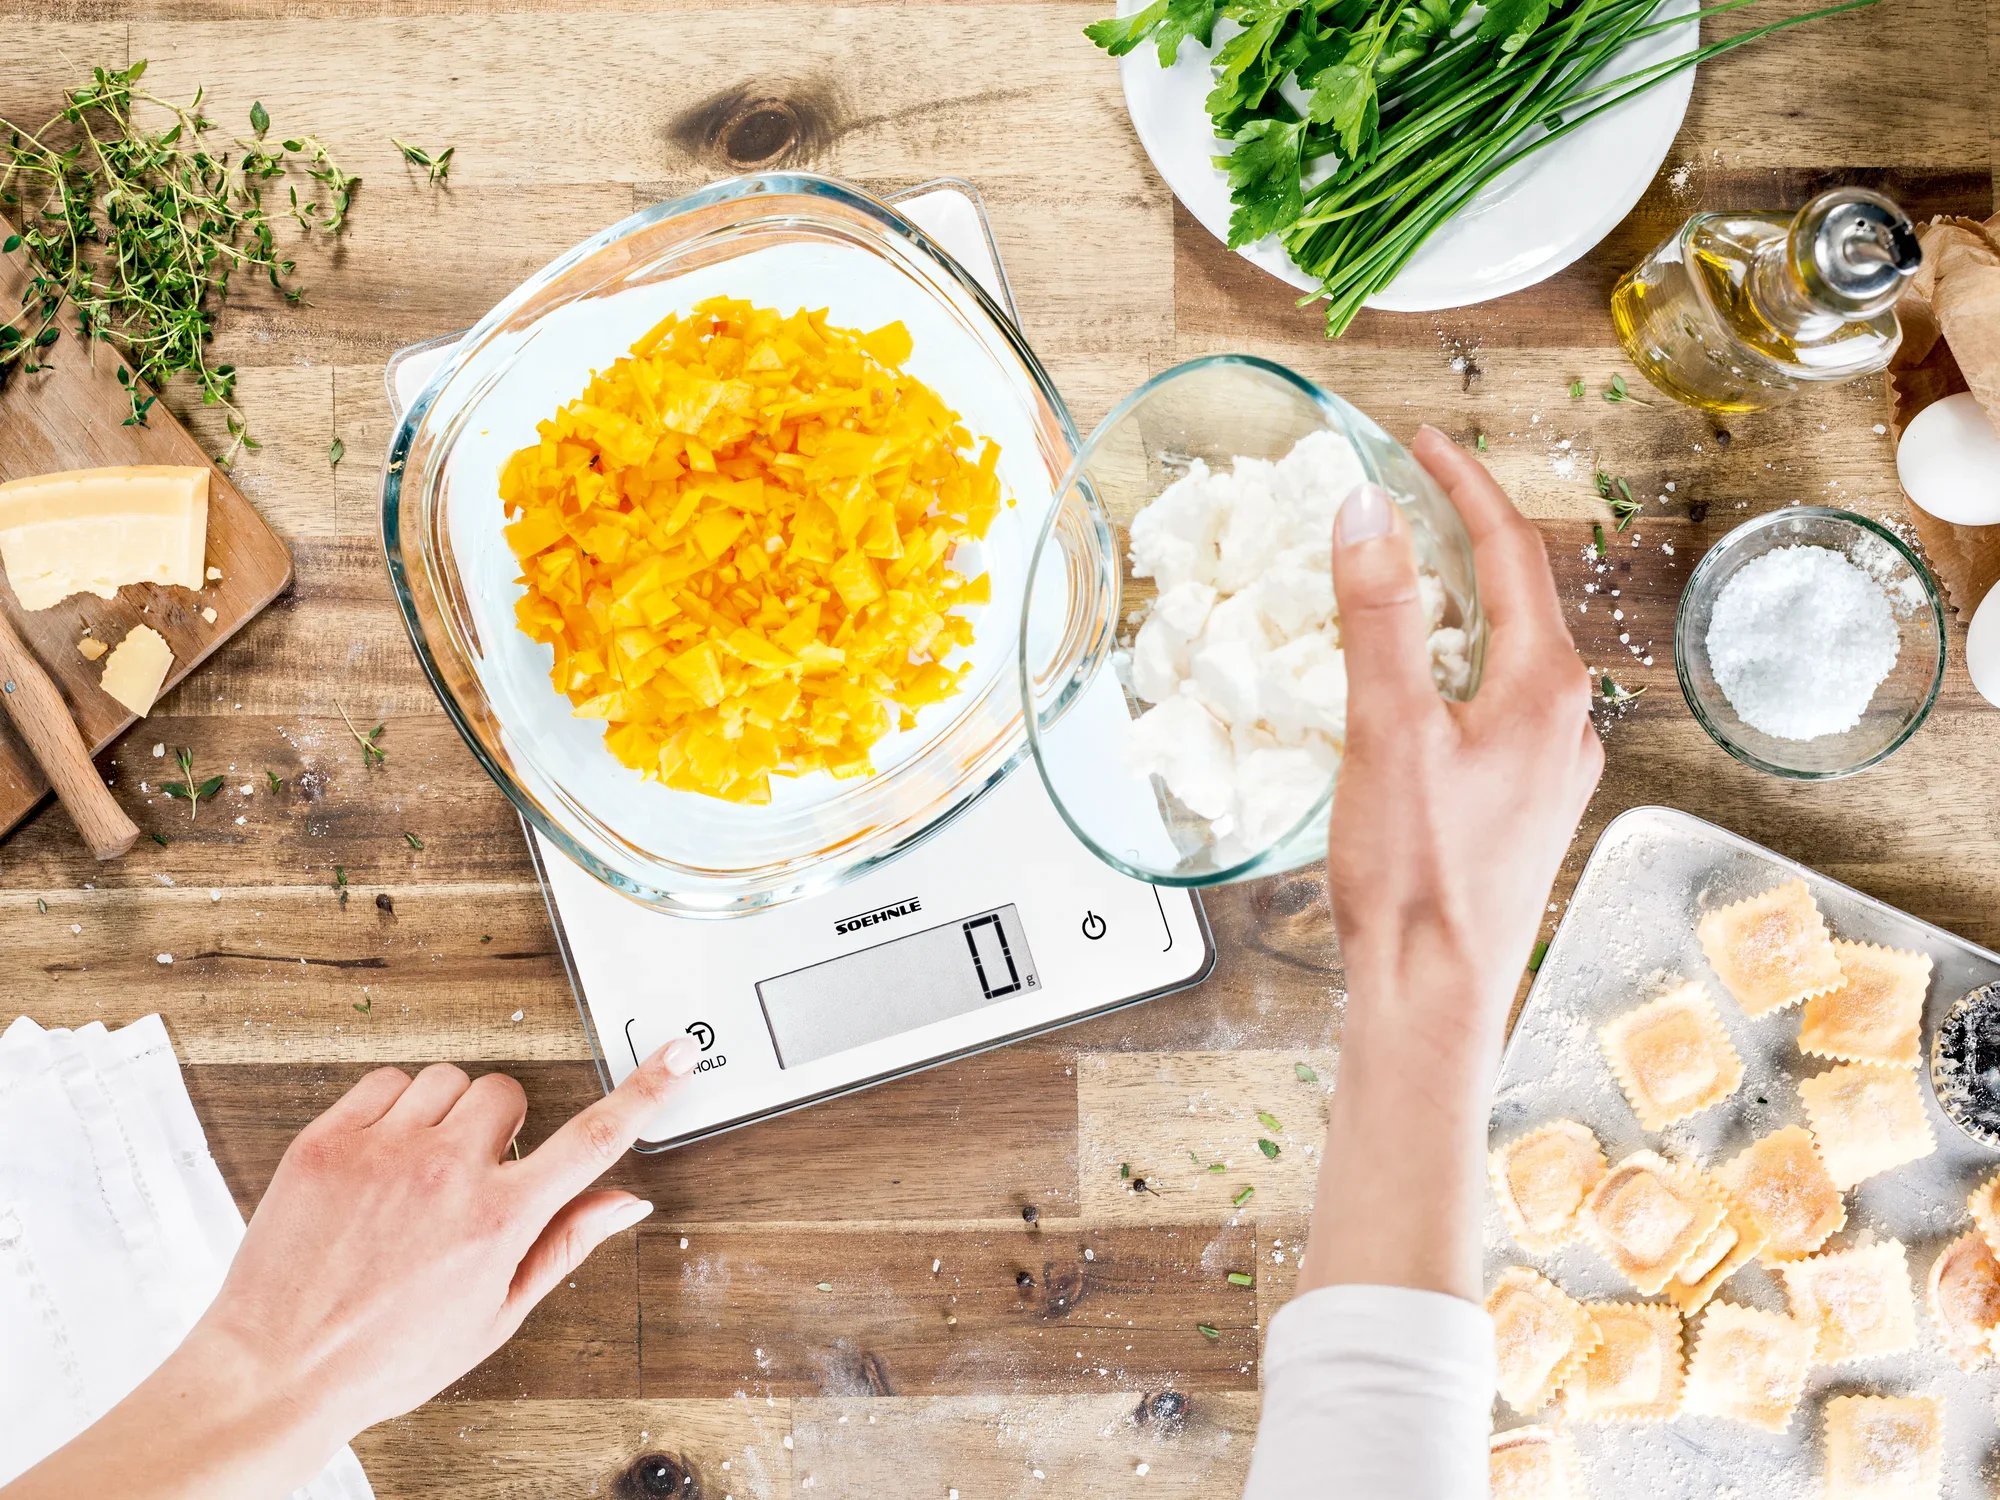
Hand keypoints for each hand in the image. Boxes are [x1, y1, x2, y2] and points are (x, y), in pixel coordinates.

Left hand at [199, 1039, 700, 1439]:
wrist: (275, 1371)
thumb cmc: (384, 1357)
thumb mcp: (495, 1315)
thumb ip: (565, 1245)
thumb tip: (627, 1203)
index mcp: (498, 1221)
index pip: (594, 1137)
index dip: (646, 1091)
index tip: (676, 1056)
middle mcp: (446, 1175)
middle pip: (509, 1092)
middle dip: (500, 1125)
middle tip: (472, 1173)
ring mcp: (383, 1151)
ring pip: (448, 1080)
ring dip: (445, 1113)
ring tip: (418, 1170)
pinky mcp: (327, 1140)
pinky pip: (384, 1080)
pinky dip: (391, 1107)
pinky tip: (382, 1156)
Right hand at [1326, 425, 1601, 1049]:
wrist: (1435, 993)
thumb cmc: (1417, 877)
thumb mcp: (1386, 729)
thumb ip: (1378, 613)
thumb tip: (1367, 509)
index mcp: (1544, 688)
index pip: (1510, 550)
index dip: (1461, 485)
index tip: (1418, 440)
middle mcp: (1565, 720)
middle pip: (1516, 594)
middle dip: (1460, 536)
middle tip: (1403, 495)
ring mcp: (1550, 765)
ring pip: (1505, 650)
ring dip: (1455, 602)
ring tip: (1395, 576)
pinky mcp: (1523, 802)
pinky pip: (1496, 702)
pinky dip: (1454, 663)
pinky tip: (1409, 682)